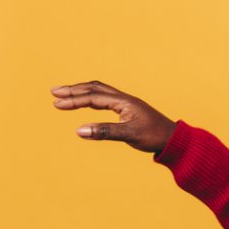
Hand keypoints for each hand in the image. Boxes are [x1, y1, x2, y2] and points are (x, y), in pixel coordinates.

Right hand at [50, 80, 176, 154]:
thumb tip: (79, 130)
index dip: (74, 100)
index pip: (94, 97)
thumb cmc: (154, 136)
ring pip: (100, 92)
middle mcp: (124, 99)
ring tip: (64, 96)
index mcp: (124, 102)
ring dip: (82, 93)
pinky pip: (106, 100)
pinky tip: (86, 104)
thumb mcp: (129, 135)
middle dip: (74, 90)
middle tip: (54, 92)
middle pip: (95, 88)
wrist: (173, 139)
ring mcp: (127, 104)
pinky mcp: (128, 110)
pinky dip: (92, 99)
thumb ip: (104, 132)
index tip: (56, 104)